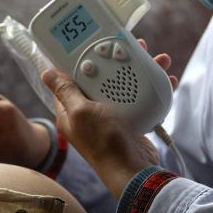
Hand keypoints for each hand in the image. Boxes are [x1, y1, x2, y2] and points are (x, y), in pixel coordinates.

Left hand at [40, 37, 176, 198]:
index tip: (91, 42)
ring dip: (140, 70)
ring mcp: (111, 117)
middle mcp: (90, 113)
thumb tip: (47, 73)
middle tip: (132, 44)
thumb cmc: (104, 142)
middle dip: (116, 59)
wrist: (133, 169)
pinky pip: (140, 98)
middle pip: (101, 77)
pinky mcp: (130, 121)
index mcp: (71, 111)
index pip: (71, 78)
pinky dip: (152, 87)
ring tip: (154, 57)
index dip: (80, 59)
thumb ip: (66, 91)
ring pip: (123, 85)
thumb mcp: (81, 112)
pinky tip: (164, 78)